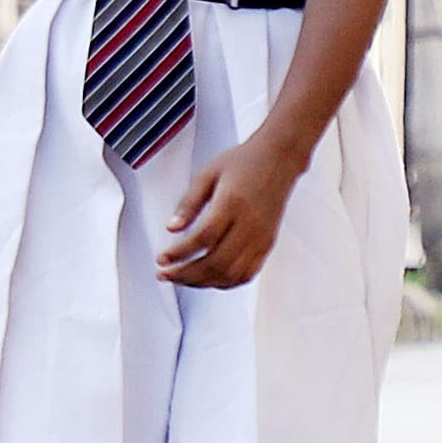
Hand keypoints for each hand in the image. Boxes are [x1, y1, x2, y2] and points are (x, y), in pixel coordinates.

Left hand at [159, 127, 308, 287]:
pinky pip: (247, 274)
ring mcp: (261, 238)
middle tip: (165, 274)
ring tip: (181, 279)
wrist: (279, 159)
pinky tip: (208, 280)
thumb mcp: (207, 174)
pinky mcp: (267, 245)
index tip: (162, 259)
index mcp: (232, 203)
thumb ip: (189, 203)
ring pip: (231, 274)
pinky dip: (225, 283)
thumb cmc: (244, 163)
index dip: (179, 253)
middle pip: (216, 263)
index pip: (203, 238)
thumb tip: (171, 228)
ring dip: (202, 282)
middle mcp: (249, 224)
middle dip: (186, 275)